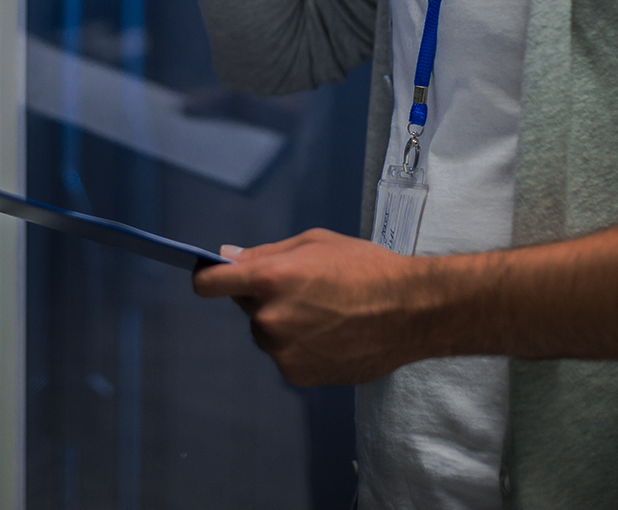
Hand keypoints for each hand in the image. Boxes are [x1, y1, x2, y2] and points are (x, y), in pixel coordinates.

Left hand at [192, 228, 429, 385]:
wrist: (410, 311)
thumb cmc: (366, 269)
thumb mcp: (313, 243)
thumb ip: (265, 253)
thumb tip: (227, 257)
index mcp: (268, 279)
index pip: (209, 284)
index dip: (208, 278)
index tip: (211, 278)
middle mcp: (269, 319)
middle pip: (246, 306)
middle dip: (264, 296)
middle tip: (305, 289)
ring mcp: (282, 351)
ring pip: (267, 332)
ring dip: (283, 323)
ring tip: (325, 313)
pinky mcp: (297, 375)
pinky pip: (286, 355)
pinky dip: (301, 346)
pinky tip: (331, 335)